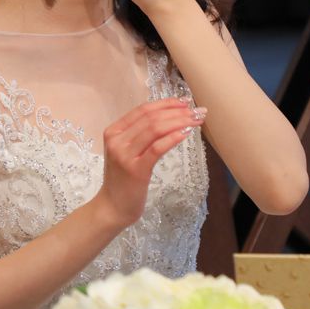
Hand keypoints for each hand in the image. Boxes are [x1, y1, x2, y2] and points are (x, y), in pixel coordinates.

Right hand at [93, 98, 204, 228]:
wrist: (113, 206)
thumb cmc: (123, 179)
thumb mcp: (127, 152)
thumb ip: (139, 135)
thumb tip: (168, 118)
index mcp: (113, 131)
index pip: (142, 110)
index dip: (165, 103)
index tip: (184, 102)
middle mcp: (117, 140)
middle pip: (150, 118)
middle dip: (176, 112)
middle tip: (196, 111)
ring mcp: (125, 155)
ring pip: (155, 129)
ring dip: (179, 122)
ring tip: (195, 120)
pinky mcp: (136, 169)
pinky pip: (157, 148)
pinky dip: (173, 138)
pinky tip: (186, 133)